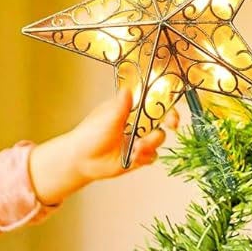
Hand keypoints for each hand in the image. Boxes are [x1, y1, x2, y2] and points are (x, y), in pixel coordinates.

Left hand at [27, 87, 179, 203]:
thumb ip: (120, 107)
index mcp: (132, 108)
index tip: (169, 103)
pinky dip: (146, 156)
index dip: (166, 101)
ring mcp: (140, 139)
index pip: (155, 100)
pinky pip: (151, 156)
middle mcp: (139, 122)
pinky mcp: (138, 156)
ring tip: (138, 147)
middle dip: (170, 121)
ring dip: (152, 142)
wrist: (80, 159)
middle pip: (164, 118)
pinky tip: (135, 156)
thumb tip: (127, 91)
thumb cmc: (89, 134)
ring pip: (158, 138)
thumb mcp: (106, 117)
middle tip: (170, 124)